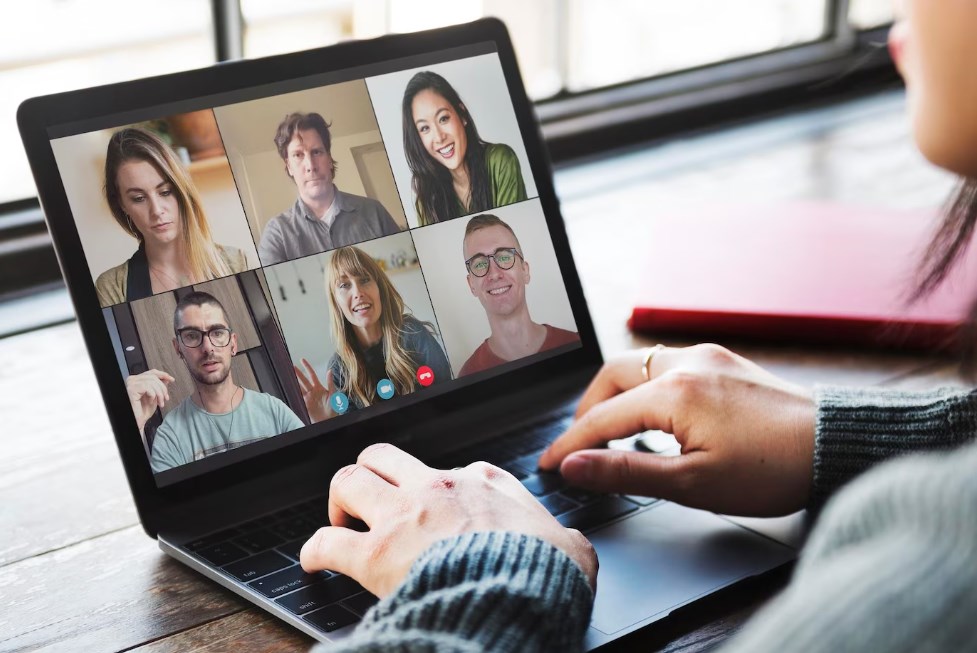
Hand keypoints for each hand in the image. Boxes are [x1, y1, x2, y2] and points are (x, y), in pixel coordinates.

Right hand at [125, 369, 174, 433]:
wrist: (138, 421)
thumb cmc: (143, 411)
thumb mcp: (155, 396)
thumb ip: (159, 386)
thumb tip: (166, 378)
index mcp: (137, 380)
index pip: (152, 372)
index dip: (163, 375)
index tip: (172, 379)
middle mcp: (132, 380)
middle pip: (153, 377)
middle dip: (163, 388)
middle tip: (166, 398)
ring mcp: (131, 384)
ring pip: (152, 382)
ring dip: (159, 393)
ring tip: (160, 402)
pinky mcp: (131, 389)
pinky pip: (148, 387)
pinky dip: (153, 395)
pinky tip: (151, 402)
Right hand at [294, 358, 336, 422]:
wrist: (329, 420)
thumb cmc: (333, 408)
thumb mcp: (333, 394)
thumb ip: (330, 382)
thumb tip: (330, 370)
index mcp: (319, 387)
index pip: (311, 375)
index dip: (307, 367)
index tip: (302, 360)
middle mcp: (312, 391)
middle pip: (303, 380)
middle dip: (297, 373)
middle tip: (291, 366)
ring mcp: (307, 398)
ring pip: (299, 387)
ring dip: (294, 381)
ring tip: (287, 375)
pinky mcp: (304, 404)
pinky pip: (297, 397)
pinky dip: (293, 392)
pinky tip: (289, 388)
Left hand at [300, 443, 596, 596]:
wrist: (520, 594)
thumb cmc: (544, 572)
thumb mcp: (570, 546)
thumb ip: (564, 539)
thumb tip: (572, 548)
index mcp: (483, 483)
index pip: (449, 470)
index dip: (437, 489)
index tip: (435, 508)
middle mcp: (437, 487)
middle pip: (384, 456)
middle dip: (371, 473)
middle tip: (370, 500)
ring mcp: (403, 516)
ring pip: (349, 480)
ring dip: (340, 499)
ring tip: (340, 519)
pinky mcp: (376, 553)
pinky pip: (327, 542)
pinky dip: (315, 549)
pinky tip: (314, 560)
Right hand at [538, 344, 815, 516]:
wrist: (836, 446)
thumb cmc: (772, 469)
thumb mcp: (692, 483)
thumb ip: (626, 471)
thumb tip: (575, 467)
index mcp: (674, 391)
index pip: (602, 417)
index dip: (571, 444)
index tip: (550, 464)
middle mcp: (686, 362)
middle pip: (612, 375)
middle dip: (588, 408)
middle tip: (579, 444)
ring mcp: (707, 357)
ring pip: (639, 364)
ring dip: (617, 394)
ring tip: (612, 431)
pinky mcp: (724, 361)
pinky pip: (667, 364)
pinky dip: (645, 387)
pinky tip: (653, 414)